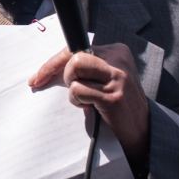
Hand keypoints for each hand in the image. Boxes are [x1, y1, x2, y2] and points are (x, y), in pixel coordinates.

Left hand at [29, 43, 149, 162]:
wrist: (141, 130)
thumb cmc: (115, 105)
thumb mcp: (103, 79)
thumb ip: (83, 70)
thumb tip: (44, 72)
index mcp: (116, 51)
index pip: (76, 48)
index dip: (53, 63)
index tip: (38, 77)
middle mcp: (118, 60)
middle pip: (73, 57)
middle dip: (64, 76)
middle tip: (72, 90)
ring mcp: (117, 78)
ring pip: (74, 71)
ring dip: (73, 91)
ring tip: (86, 101)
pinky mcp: (113, 96)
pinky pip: (78, 91)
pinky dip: (78, 101)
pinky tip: (91, 108)